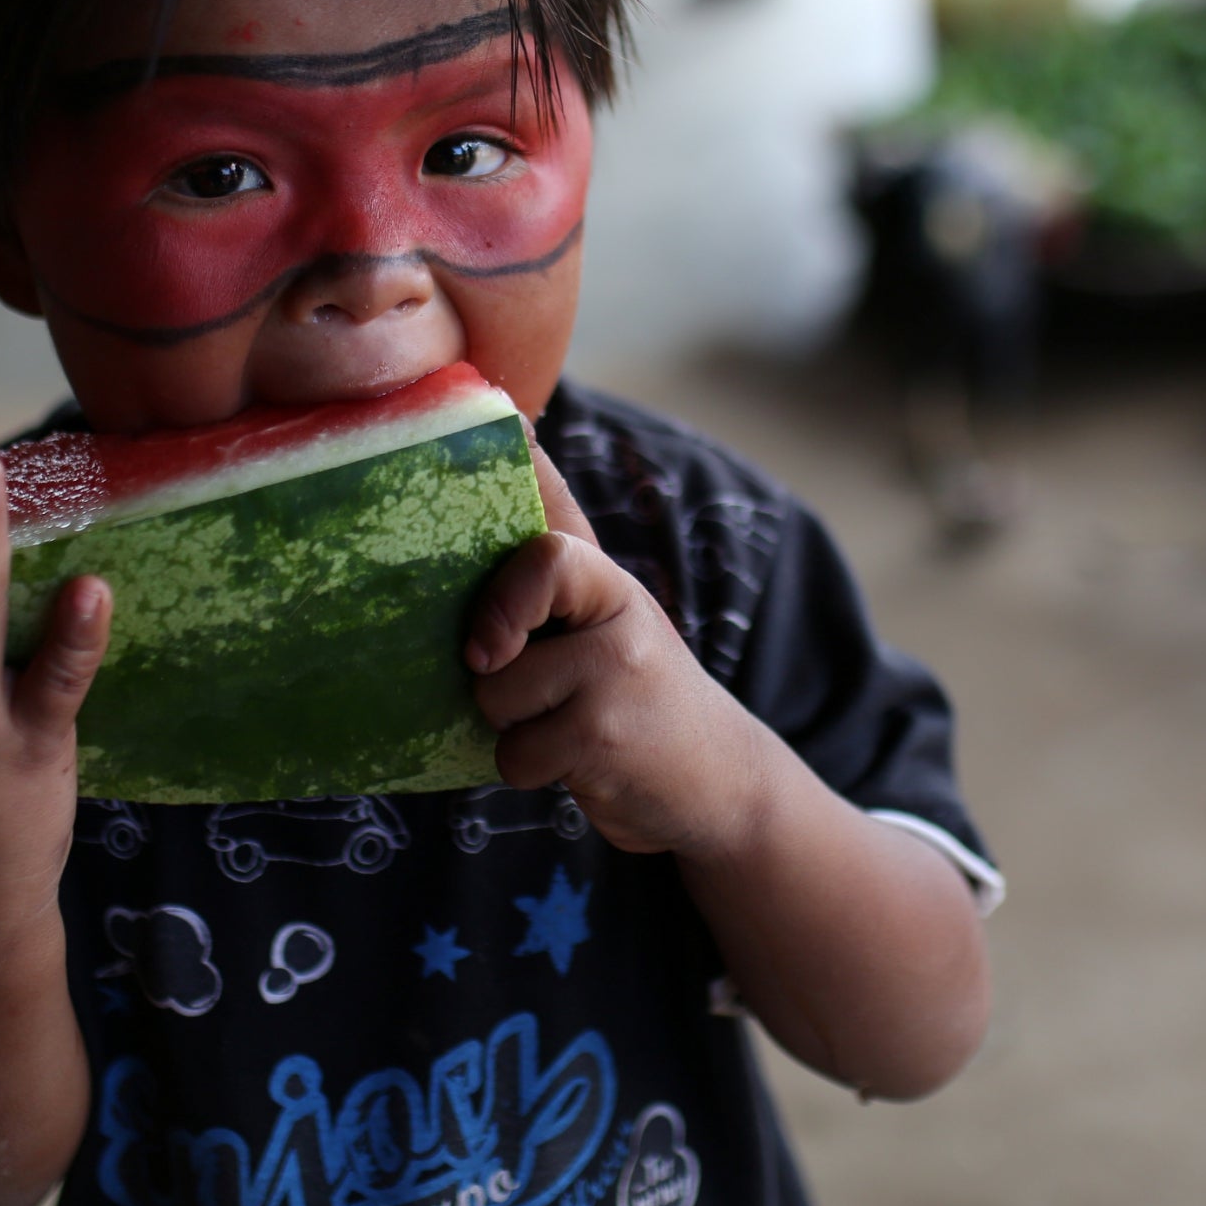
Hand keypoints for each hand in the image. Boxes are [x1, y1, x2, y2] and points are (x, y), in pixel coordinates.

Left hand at [466, 443, 773, 858]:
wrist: (719, 779)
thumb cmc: (635, 688)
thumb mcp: (605, 610)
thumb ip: (557, 541)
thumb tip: (517, 426)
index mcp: (608, 581)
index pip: (547, 551)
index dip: (502, 595)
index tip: (485, 641)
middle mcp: (619, 616)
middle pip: (497, 638)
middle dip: (495, 676)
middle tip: (541, 688)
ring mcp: (616, 677)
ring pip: (498, 698)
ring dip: (514, 730)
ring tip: (567, 727)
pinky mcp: (605, 739)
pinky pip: (515, 755)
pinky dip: (530, 770)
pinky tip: (578, 762)